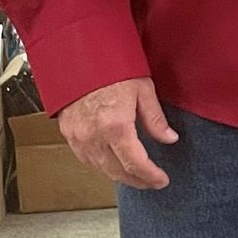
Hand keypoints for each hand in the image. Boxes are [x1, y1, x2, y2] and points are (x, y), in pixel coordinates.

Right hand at [58, 77, 179, 190]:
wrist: (77, 55)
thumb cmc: (109, 67)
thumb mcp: (142, 89)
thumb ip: (155, 119)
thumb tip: (169, 138)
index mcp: (115, 126)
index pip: (136, 164)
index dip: (151, 176)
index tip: (161, 180)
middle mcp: (94, 136)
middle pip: (118, 171)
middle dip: (137, 180)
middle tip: (152, 181)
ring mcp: (78, 137)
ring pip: (100, 169)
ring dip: (119, 175)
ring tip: (135, 175)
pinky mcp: (68, 133)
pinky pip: (86, 159)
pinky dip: (101, 166)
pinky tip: (112, 164)